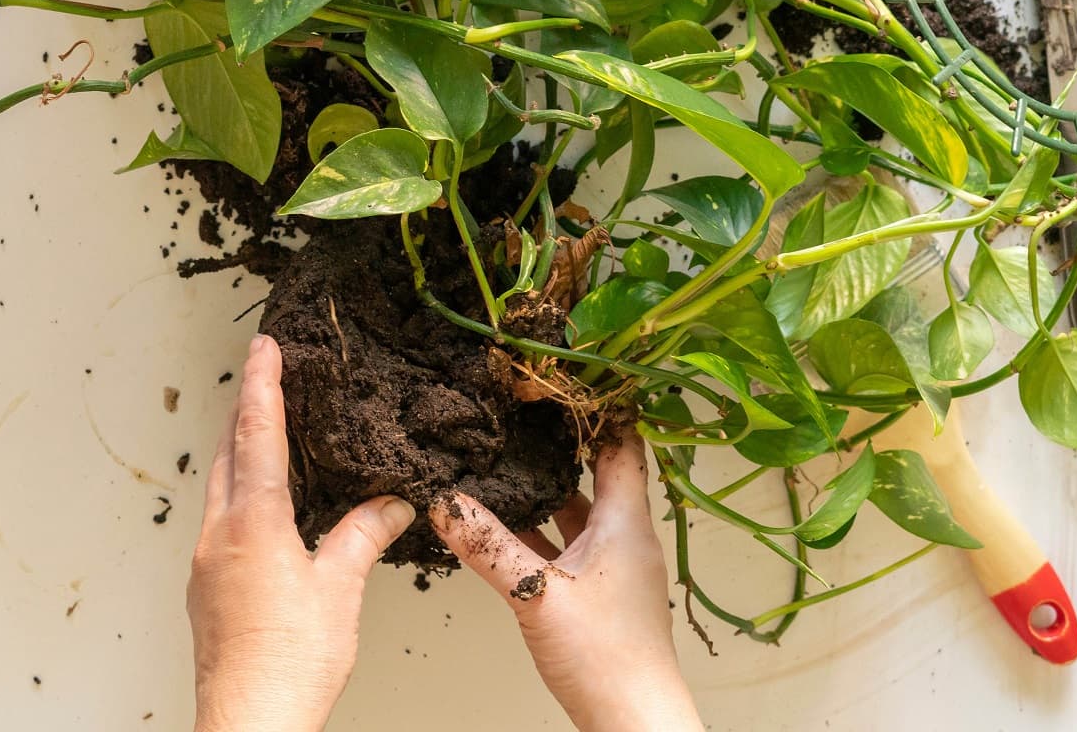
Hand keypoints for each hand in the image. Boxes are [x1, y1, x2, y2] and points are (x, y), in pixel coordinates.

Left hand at [188, 335, 415, 731]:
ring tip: (262, 433)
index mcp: (254, 522)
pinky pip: (219, 523)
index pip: (257, 433)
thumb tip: (389, 504)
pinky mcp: (206, 591)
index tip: (264, 347)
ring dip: (239, 454)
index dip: (262, 384)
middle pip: (228, 454)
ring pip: (219, 488)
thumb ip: (362, 536)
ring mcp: (206, 564)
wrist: (249, 722)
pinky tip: (261, 511)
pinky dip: (238, 497)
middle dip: (244, 411)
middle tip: (262, 377)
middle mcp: (220, 535)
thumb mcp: (340, 590)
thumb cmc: (290, 664)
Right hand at [430, 431, 702, 731]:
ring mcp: (616, 567)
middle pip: (598, 473)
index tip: (566, 379)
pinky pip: (571, 545)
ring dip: (549, 487)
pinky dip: (542, 529)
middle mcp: (627, 538)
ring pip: (582, 511)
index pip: (621, 445)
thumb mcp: (535, 595)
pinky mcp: (601, 594)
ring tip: (511, 459)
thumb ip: (487, 545)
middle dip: (562, 443)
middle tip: (527, 411)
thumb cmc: (605, 659)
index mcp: (627, 523)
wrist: (632, 721)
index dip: (598, 408)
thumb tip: (444, 502)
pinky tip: (508, 527)